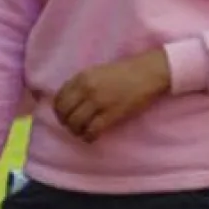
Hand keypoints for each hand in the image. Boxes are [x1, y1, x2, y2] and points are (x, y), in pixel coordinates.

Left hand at [53, 50, 170, 143]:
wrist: (149, 72)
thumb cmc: (126, 71)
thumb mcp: (98, 72)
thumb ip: (82, 84)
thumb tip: (70, 101)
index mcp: (82, 78)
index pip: (59, 100)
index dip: (59, 112)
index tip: (65, 116)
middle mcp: (87, 90)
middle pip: (65, 114)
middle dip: (66, 123)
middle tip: (74, 126)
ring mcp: (99, 102)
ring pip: (76, 124)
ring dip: (77, 131)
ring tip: (83, 132)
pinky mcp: (111, 114)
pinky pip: (92, 130)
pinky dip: (89, 137)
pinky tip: (93, 136)